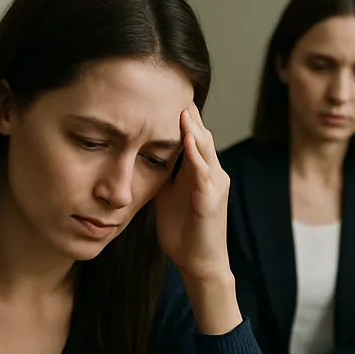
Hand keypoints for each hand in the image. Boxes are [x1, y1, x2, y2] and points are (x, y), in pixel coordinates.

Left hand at [153, 103, 232, 284]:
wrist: (199, 263)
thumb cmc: (184, 233)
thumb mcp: (167, 197)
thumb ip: (161, 176)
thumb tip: (139, 159)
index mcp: (201, 173)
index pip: (192, 138)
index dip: (181, 118)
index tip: (164, 96)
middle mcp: (213, 174)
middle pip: (200, 136)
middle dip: (189, 115)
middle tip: (176, 90)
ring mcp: (215, 186)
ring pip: (205, 149)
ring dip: (193, 129)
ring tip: (182, 108)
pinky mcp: (212, 200)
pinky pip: (204, 173)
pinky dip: (196, 155)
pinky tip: (187, 140)